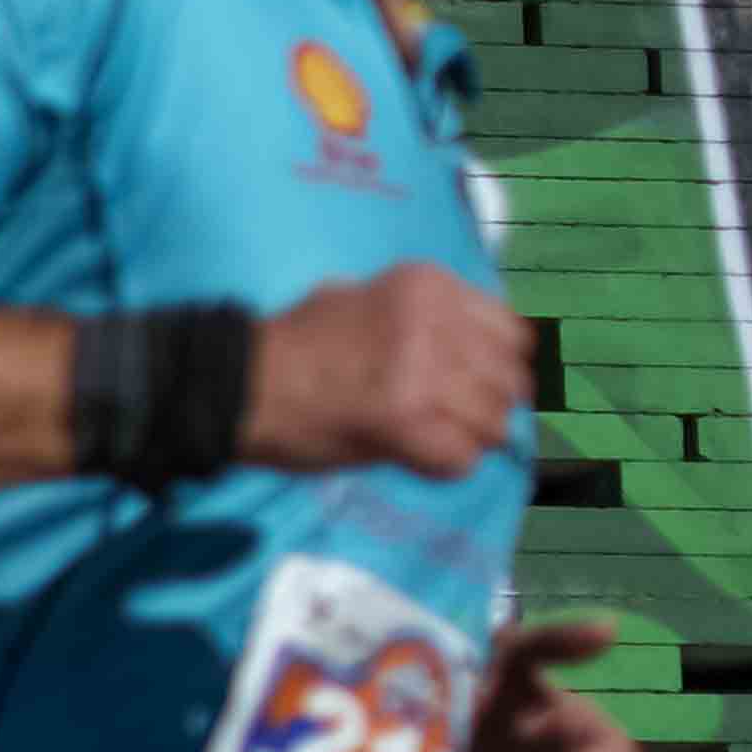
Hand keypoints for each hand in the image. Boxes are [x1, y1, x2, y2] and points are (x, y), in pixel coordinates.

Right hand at [246, 265, 532, 481]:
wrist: (239, 384)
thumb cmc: (292, 344)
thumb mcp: (361, 298)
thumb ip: (417, 313)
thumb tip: (467, 342)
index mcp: (428, 285)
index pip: (511, 331)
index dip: (498, 366)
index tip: (477, 384)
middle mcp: (435, 323)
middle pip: (510, 380)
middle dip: (488, 406)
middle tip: (455, 420)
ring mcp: (424, 374)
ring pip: (493, 422)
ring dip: (467, 439)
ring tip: (432, 440)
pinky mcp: (406, 424)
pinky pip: (461, 458)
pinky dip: (443, 466)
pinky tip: (414, 457)